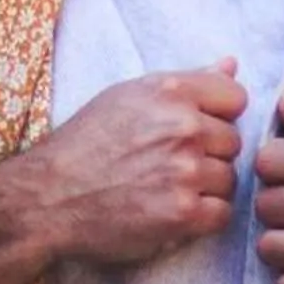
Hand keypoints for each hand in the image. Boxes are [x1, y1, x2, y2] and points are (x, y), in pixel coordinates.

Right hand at [0, 60, 247, 283]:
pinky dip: (202, 218)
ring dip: (206, 188)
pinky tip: (172, 212)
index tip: (195, 131)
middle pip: (233, 142)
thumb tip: (232, 65)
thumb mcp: (129, 96)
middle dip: (209, 155)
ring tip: (167, 189)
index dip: (218, 117)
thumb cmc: (86, 143)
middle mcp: (182, 127)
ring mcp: (184, 171)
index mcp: (171, 92)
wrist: (48, 196)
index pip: (235, 98)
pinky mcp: (182, 213)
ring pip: (228, 179)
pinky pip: (222, 213)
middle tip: (171, 165)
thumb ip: (187, 80)